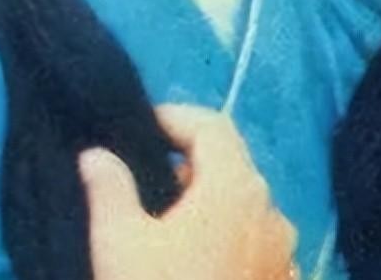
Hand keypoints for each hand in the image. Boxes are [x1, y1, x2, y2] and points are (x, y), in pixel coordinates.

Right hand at [81, 104, 297, 279]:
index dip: (176, 117)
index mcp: (234, 188)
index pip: (212, 125)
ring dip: (211, 200)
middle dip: (191, 159)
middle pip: (233, 163)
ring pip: (247, 204)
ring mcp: (284, 253)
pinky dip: (229, 234)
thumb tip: (96, 154)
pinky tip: (196, 262)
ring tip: (168, 221)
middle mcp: (270, 212)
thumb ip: (108, 188)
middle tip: (150, 174)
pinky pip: (257, 241)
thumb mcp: (119, 244)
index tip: (142, 129)